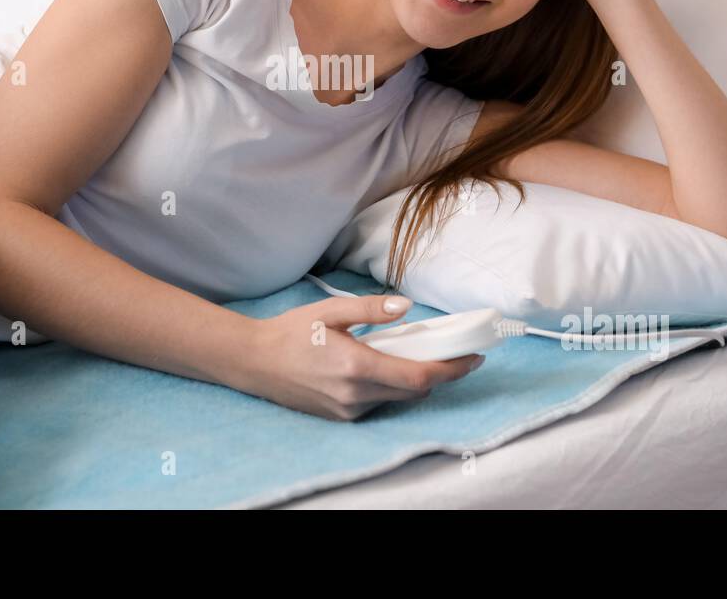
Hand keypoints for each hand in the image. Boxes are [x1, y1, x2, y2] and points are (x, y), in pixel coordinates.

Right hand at [240, 295, 482, 420]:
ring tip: (413, 353)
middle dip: (438, 373)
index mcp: (356, 367)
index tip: (473, 358)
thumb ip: (371, 310)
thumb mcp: (330, 311)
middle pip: (414, 390)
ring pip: (397, 398)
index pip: (418, 376)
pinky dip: (390, 386)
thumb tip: (407, 308)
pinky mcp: (341, 417)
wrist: (253, 362)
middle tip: (452, 352)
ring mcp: (348, 411)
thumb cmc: (290, 332)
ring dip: (412, 379)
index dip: (451, 370)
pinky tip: (383, 366)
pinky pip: (378, 402)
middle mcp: (355, 395)